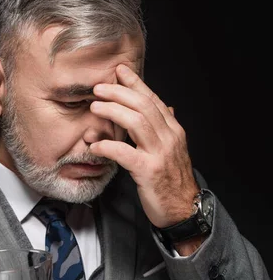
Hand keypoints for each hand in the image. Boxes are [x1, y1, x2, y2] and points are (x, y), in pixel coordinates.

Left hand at [89, 64, 198, 227]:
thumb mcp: (172, 150)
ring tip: (95, 107)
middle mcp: (169, 138)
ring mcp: (160, 154)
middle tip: (99, 87)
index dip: (136, 83)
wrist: (183, 208)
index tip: (120, 71)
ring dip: (113, 111)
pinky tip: (95, 145)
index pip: (153, 100)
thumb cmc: (172, 180)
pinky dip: (108, 146)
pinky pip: (125, 153)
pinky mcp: (149, 171)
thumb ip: (166, 128)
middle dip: (120, 92)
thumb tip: (166, 107)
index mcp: (173, 130)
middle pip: (143, 106)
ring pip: (136, 123)